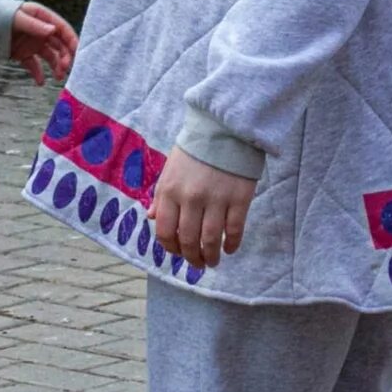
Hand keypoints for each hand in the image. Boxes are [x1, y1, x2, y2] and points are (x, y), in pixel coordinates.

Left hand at [8, 1, 76, 82]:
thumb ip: (35, 25)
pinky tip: (40, 82)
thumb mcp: (18, 18)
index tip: (77, 52)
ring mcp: (33, 43)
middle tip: (65, 68)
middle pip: (59, 45)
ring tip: (58, 77)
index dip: (71, 40)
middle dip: (65, 56)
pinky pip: (34, 65)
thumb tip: (53, 30)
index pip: (62, 29)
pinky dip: (38, 74)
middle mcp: (41, 31)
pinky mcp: (24, 54)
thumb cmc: (0, 15)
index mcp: (42, 17)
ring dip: (56, 66)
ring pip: (50, 56)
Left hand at [151, 145, 255, 267]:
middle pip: (188, 240)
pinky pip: (234, 230)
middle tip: (198, 263)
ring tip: (212, 262)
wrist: (225, 128)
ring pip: (210, 240)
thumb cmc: (195, 149)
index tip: (178, 253)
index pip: (164, 231)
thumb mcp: (171, 168)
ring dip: (210, 256)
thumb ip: (161, 195)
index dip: (170, 248)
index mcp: (169, 191)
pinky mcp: (239, 198)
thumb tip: (151, 218)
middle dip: (192, 258)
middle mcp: (190, 198)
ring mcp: (216, 199)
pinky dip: (232, 244)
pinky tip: (230, 249)